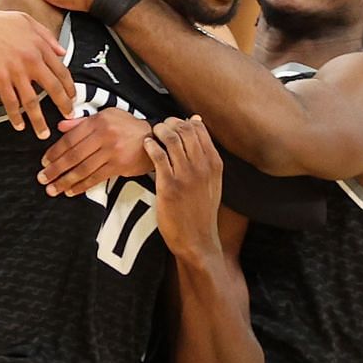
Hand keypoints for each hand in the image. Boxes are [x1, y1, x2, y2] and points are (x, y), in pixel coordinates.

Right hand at [0, 4, 72, 137]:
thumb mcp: (26, 21)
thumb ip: (47, 36)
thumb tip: (62, 52)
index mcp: (40, 47)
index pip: (62, 71)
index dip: (69, 87)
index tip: (73, 98)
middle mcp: (31, 60)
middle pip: (53, 89)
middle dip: (64, 106)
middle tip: (69, 117)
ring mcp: (15, 71)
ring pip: (32, 102)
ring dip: (39, 121)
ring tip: (44, 133)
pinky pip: (10, 103)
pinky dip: (15, 117)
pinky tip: (19, 126)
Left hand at [40, 107, 147, 196]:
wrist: (156, 139)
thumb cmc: (129, 127)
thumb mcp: (107, 116)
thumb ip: (82, 122)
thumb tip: (61, 127)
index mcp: (98, 122)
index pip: (70, 138)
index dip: (55, 151)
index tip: (44, 161)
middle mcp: (104, 135)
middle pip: (73, 155)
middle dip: (55, 168)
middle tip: (43, 178)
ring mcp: (112, 151)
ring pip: (83, 169)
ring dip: (65, 180)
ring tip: (53, 188)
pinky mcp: (119, 165)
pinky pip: (96, 178)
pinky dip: (82, 186)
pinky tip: (71, 191)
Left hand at [144, 116, 223, 263]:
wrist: (197, 240)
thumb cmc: (201, 211)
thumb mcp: (213, 182)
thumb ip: (206, 156)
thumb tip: (198, 125)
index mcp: (215, 164)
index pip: (200, 129)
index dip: (183, 122)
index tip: (174, 126)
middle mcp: (203, 167)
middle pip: (185, 130)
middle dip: (170, 124)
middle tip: (161, 129)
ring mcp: (186, 175)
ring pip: (172, 138)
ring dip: (159, 131)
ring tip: (154, 135)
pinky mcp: (169, 185)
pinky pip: (158, 155)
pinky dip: (151, 145)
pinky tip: (148, 146)